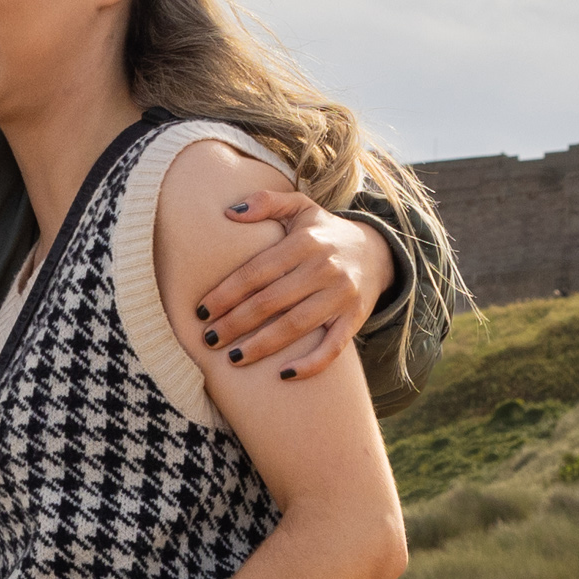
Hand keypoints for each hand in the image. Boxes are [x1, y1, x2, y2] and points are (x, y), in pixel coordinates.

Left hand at [193, 189, 383, 375]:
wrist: (377, 252)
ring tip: (233, 359)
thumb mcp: (300, 207)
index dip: (226, 293)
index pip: (257, 271)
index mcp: (305, 242)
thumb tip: (229, 212)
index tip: (201, 311)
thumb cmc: (324, 233)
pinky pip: (332, 347)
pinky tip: (283, 376)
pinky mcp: (354, 319)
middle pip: (271, 301)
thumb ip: (266, 202)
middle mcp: (324, 268)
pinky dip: (310, 364)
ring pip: (295, 326)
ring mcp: (341, 296)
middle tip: (208, 339)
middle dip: (236, 323)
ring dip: (262, 346)